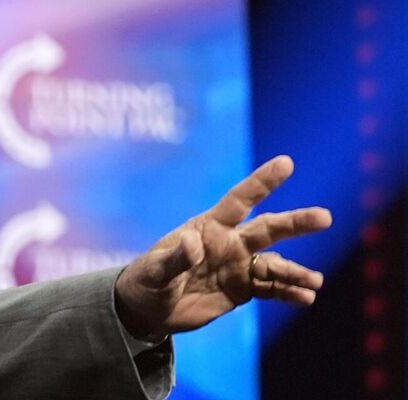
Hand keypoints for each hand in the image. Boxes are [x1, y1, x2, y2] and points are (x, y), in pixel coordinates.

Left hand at [115, 155, 332, 338]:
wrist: (149, 309)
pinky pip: (272, 289)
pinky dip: (290, 292)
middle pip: (268, 229)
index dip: (261, 182)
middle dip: (296, 222)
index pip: (239, 201)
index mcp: (208, 228)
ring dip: (296, 271)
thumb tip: (194, 242)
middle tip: (325, 217)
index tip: (286, 163)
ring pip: (275, 264)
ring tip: (315, 281)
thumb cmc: (147, 281)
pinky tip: (306, 297)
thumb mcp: (155, 270)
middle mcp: (229, 243)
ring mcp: (238, 266)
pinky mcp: (242, 290)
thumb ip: (176, 258)